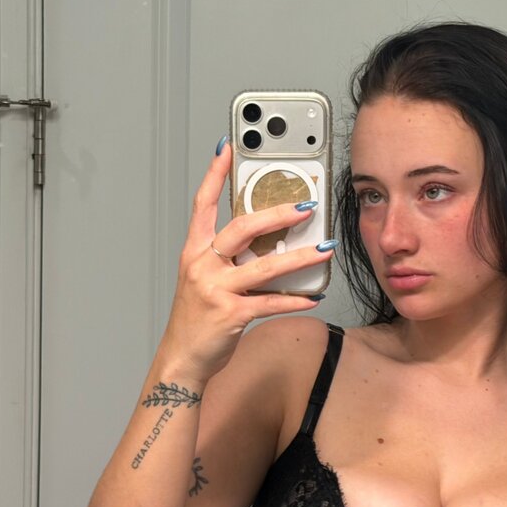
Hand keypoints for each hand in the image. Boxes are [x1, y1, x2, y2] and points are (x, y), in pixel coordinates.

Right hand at [159, 140, 334, 381]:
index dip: (214, 175)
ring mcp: (215, 289)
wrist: (182, 358)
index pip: (202, 204)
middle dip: (277, 214)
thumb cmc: (195, 319)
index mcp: (194, 252)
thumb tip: (266, 242)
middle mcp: (202, 265)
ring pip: (265, 266)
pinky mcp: (231, 314)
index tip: (228, 148)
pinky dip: (295, 299)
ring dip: (300, 257)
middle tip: (306, 207)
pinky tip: (313, 296)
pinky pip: (270, 302)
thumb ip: (227, 259)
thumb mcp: (202, 280)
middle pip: (242, 228)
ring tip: (324, 249)